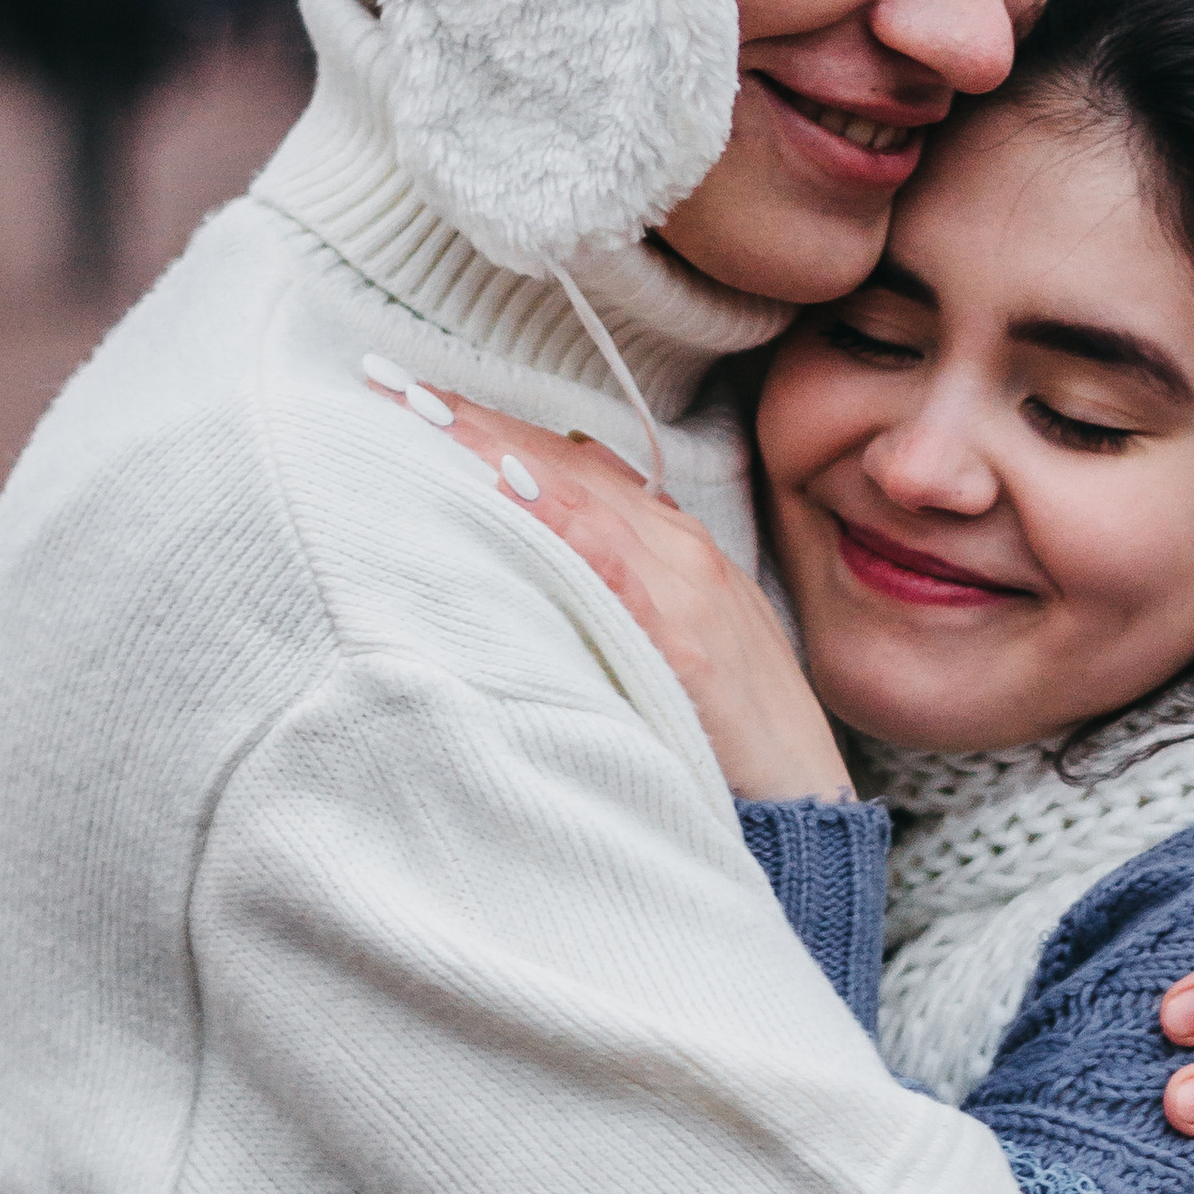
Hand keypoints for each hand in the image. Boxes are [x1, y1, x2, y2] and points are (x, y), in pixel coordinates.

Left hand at [362, 375, 855, 801]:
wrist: (804, 806)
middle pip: (566, 464)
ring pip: (584, 495)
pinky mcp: (688, 641)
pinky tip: (515, 494)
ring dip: (501, 451)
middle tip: (389, 388)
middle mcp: (680, 550)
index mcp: (670, 547)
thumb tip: (523, 569)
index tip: (414, 401)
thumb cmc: (728, 734)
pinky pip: (619, 566)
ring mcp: (688, 589)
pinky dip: (567, 524)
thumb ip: (607, 598)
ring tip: (427, 416)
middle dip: (477, 423)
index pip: (571, 465)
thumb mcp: (664, 648)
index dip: (493, 429)